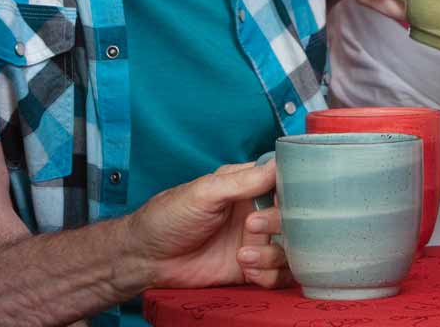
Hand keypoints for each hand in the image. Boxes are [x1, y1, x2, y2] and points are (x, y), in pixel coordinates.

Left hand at [132, 160, 291, 290]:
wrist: (146, 258)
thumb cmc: (168, 216)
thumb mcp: (205, 192)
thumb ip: (244, 181)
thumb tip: (279, 164)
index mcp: (248, 187)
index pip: (285, 182)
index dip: (292, 190)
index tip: (284, 197)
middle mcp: (256, 213)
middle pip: (292, 217)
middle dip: (278, 223)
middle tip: (251, 226)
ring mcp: (254, 243)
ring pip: (289, 249)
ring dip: (273, 255)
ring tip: (244, 257)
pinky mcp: (250, 269)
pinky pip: (277, 276)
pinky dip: (269, 275)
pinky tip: (247, 271)